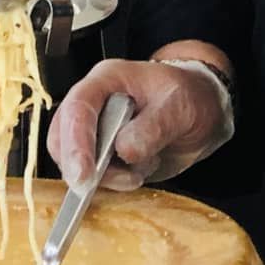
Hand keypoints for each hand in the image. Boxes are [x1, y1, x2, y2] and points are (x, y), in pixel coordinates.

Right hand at [47, 57, 233, 191]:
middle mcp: (94, 102)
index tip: (84, 174)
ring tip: (139, 171)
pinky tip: (139, 172)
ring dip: (103, 176)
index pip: (78, 106)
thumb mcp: (180, 106)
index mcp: (107, 80)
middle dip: (77, 164)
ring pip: (73, 159)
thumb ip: (153, 127)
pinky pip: (92, 174)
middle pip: (63, 135)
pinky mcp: (103, 153)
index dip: (75, 141)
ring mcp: (96, 128)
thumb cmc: (189, 96)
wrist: (202, 109)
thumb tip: (125, 150)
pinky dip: (112, 182)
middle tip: (96, 185)